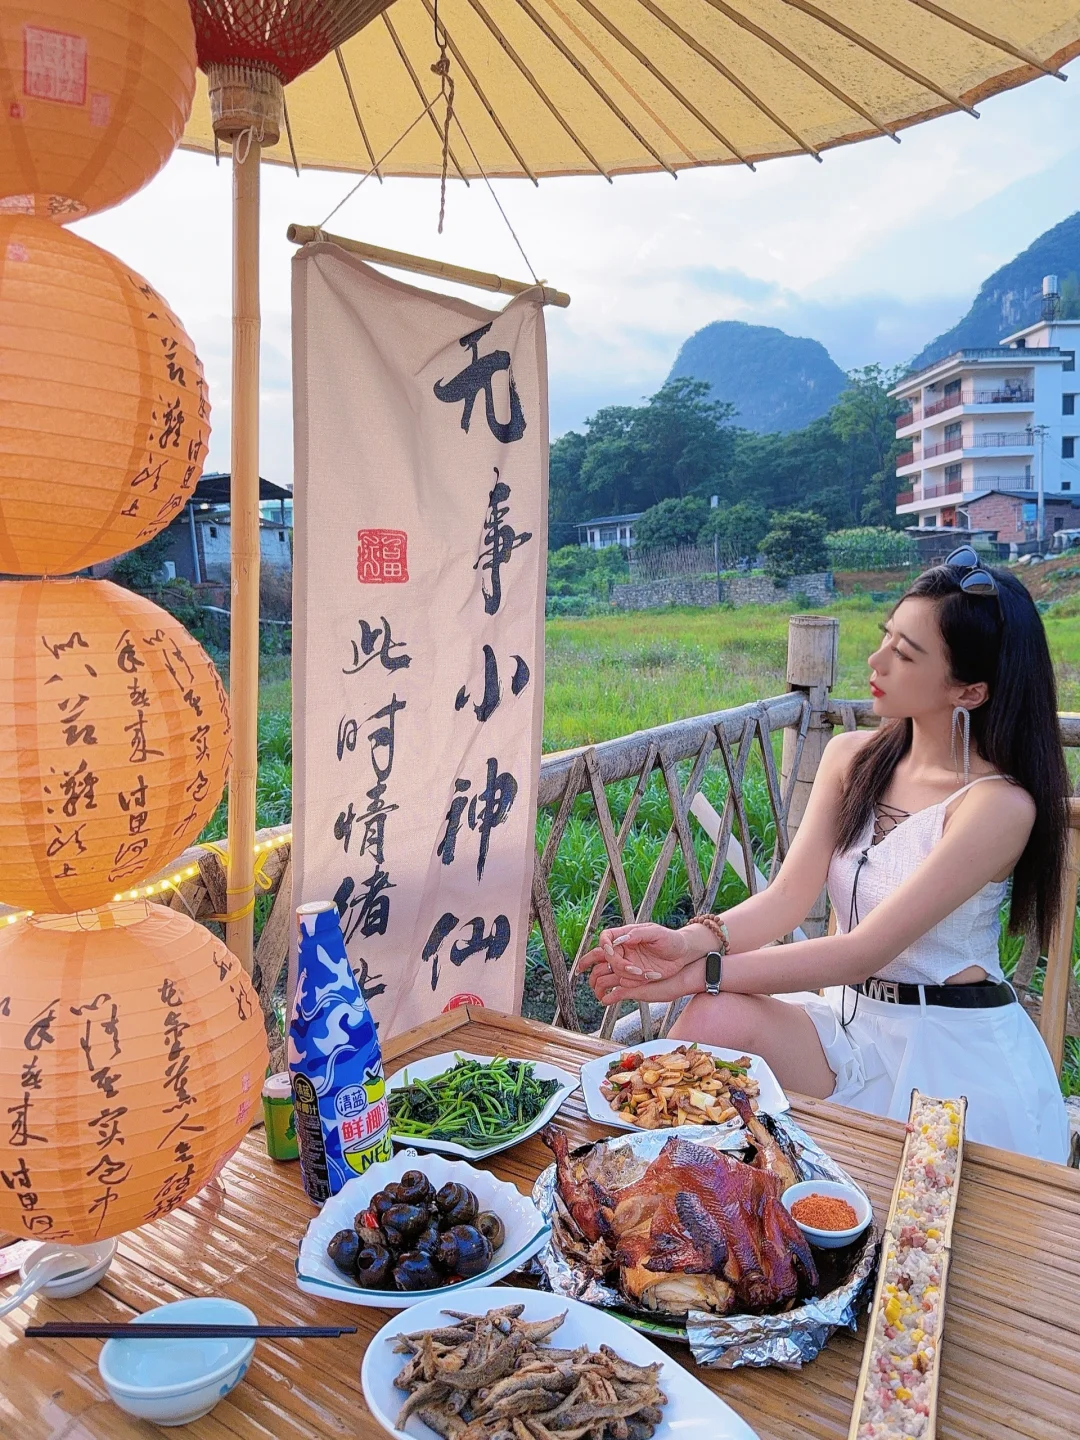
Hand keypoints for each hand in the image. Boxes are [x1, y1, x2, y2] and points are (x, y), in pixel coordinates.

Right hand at [578, 923, 694, 1004]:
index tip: (611, 953)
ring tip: (597, 990)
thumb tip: (623, 939)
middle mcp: (624, 950)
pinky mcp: (634, 977)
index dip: (605, 946)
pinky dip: (611, 992)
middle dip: (588, 962)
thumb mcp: (657, 933)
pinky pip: (618, 985)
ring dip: (601, 980)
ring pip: (606, 972)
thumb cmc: (671, 940)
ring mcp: (627, 964)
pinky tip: (606, 999)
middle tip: (579, 969)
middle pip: (600, 955)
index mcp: (627, 936)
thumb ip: (639, 934)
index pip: (606, 938)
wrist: (683, 955)